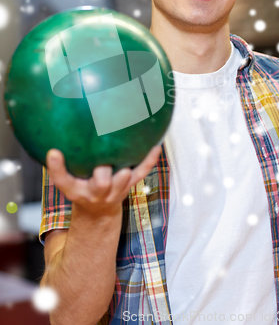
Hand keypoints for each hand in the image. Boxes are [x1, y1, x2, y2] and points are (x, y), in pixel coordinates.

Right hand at [46, 146, 160, 216]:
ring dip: (127, 167)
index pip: (62, 180)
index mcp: (75, 190)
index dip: (57, 168)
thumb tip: (55, 135)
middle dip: (102, 172)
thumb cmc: (80, 188)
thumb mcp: (67, 180)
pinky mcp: (129, 186)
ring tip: (133, 143)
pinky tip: (156, 144)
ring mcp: (115, 191)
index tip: (54, 152)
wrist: (98, 212)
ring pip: (123, 179)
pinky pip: (141, 172)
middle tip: (102, 158)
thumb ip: (61, 164)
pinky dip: (149, 160)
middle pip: (100, 183)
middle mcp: (95, 193)